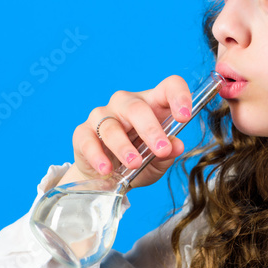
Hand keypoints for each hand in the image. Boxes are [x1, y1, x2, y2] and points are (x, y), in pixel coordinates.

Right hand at [63, 75, 193, 189]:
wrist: (107, 179)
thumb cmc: (139, 163)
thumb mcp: (158, 162)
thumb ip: (169, 153)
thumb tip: (177, 146)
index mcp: (153, 105)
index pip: (169, 87)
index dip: (179, 96)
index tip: (184, 117)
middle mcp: (127, 104)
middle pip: (138, 107)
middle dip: (151, 129)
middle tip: (162, 150)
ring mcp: (103, 116)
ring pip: (112, 125)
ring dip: (124, 147)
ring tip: (134, 164)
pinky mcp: (83, 133)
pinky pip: (88, 139)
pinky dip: (97, 155)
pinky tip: (107, 169)